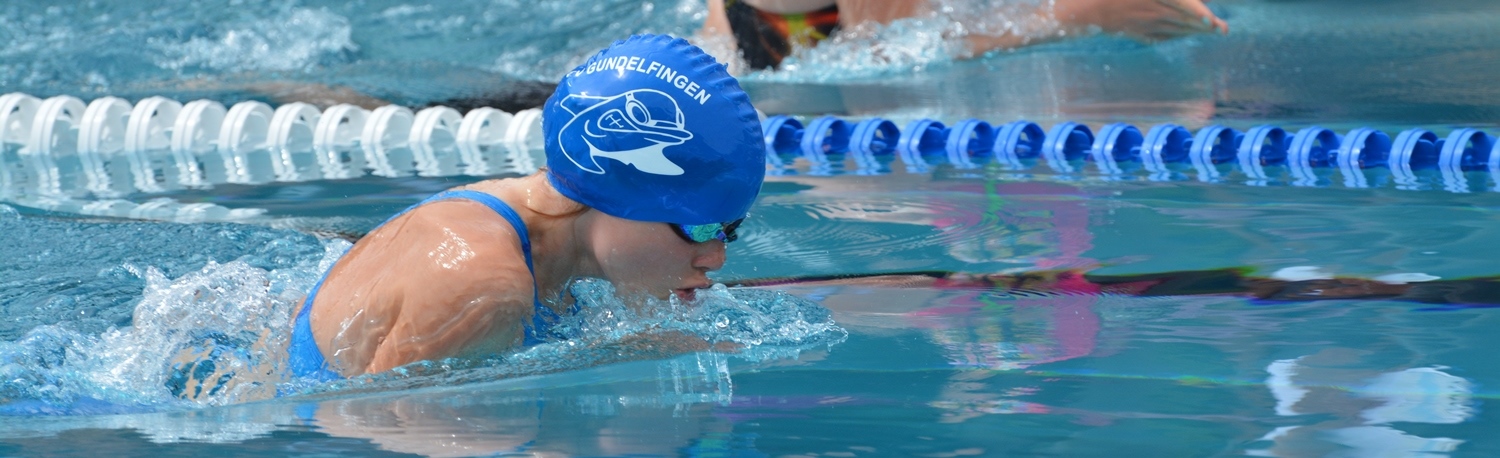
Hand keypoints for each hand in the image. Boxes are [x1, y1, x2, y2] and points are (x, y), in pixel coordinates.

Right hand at [1058, 0, 1228, 41]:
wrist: (1084, 10)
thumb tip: (1188, 0)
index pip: (1181, 4)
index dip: (1197, 13)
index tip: (1210, 20)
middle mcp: (1151, 12)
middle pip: (1183, 19)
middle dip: (1205, 25)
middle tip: (1223, 30)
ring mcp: (1144, 25)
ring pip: (1176, 28)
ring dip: (1195, 30)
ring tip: (1215, 31)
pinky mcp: (1138, 33)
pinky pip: (1162, 36)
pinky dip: (1177, 34)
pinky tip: (1186, 34)